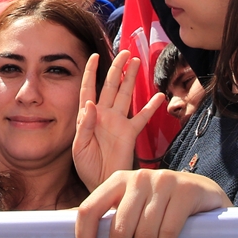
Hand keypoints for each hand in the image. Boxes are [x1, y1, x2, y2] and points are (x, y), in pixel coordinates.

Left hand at [74, 50, 165, 190]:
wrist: (101, 184)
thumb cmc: (87, 167)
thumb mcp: (79, 147)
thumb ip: (85, 125)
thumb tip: (90, 104)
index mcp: (88, 116)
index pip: (89, 88)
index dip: (91, 72)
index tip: (94, 56)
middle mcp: (104, 115)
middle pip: (111, 86)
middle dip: (117, 69)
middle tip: (125, 52)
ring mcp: (118, 122)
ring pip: (126, 95)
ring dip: (131, 79)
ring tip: (137, 62)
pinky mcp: (130, 133)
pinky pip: (142, 117)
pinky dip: (151, 107)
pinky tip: (159, 97)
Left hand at [75, 169, 230, 237]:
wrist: (204, 191)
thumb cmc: (163, 204)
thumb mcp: (135, 203)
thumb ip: (114, 217)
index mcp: (118, 180)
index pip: (90, 209)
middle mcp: (138, 178)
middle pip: (119, 227)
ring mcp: (163, 182)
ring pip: (144, 233)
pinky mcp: (186, 191)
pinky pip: (168, 232)